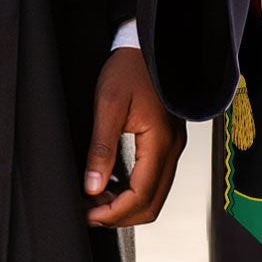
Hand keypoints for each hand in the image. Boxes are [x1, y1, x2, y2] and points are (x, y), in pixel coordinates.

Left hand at [83, 47, 184, 227]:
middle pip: (151, 204)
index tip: (88, 214)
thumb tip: (92, 187)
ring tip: (95, 200)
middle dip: (120, 215)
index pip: (141, 196)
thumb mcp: (108, 105)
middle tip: (89, 213)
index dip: (114, 213)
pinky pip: (155, 179)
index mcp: (160, 142)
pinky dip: (134, 191)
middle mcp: (172, 149)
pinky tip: (112, 185)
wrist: (146, 47)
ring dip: (126, 205)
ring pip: (154, 195)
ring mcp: (173, 147)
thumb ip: (101, 148)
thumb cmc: (128, 69)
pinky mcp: (167, 143)